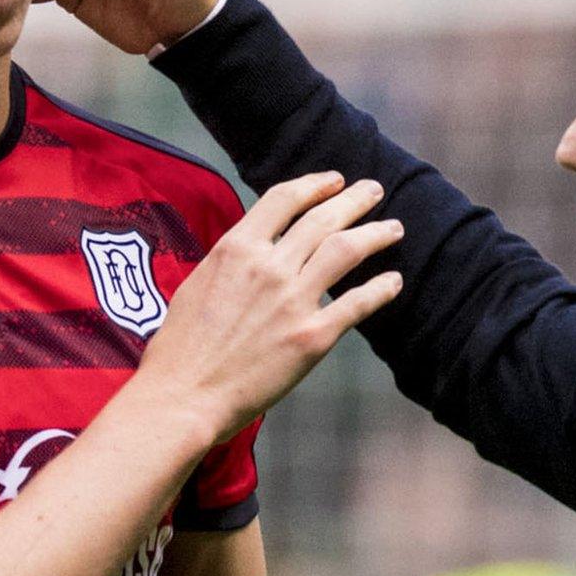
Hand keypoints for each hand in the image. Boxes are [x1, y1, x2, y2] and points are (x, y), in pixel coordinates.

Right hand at [139, 172, 402, 441]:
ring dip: (375, 234)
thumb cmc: (180, 347)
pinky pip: (357, 303)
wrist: (182, 395)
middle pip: (323, 218)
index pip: (284, 199)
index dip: (315, 185)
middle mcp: (269, 267)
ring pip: (346, 250)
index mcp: (237, 248)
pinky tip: (394, 281)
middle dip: (354, 200)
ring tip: (394, 228)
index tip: (334, 180)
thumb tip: (254, 249)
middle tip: (374, 190)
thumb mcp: (199, 282)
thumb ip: (233, 261)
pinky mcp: (312, 337)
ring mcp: (293, 301)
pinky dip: (381, 288)